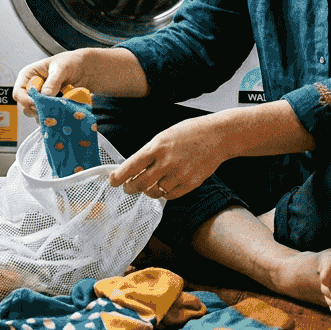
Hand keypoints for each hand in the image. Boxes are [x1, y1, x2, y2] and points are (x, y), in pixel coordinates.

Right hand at [12, 50, 90, 116]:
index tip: (39, 103)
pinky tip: (65, 109)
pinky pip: (49, 116)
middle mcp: (33, 89)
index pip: (18, 93)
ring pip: (37, 114)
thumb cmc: (71, 62)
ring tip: (62, 106)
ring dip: (49, 113)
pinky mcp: (51, 106)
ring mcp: (42, 99)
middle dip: (38, 109)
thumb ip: (53, 81)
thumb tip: (45, 95)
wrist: (86, 68)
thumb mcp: (62, 67)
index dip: (26, 100)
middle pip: (26, 107)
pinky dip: (56, 116)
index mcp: (28, 76)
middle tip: (53, 106)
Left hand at [109, 114, 228, 199]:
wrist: (217, 136)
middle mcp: (166, 162)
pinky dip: (163, 193)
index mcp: (157, 147)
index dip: (118, 177)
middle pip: (139, 184)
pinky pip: (169, 196)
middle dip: (130, 188)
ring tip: (148, 186)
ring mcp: (179, 174)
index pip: (131, 166)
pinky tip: (163, 186)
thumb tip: (133, 169)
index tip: (112, 181)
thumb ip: (149, 152)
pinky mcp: (190, 183)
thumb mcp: (164, 136)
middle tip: (128, 188)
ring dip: (147, 191)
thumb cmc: (189, 133)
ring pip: (153, 192)